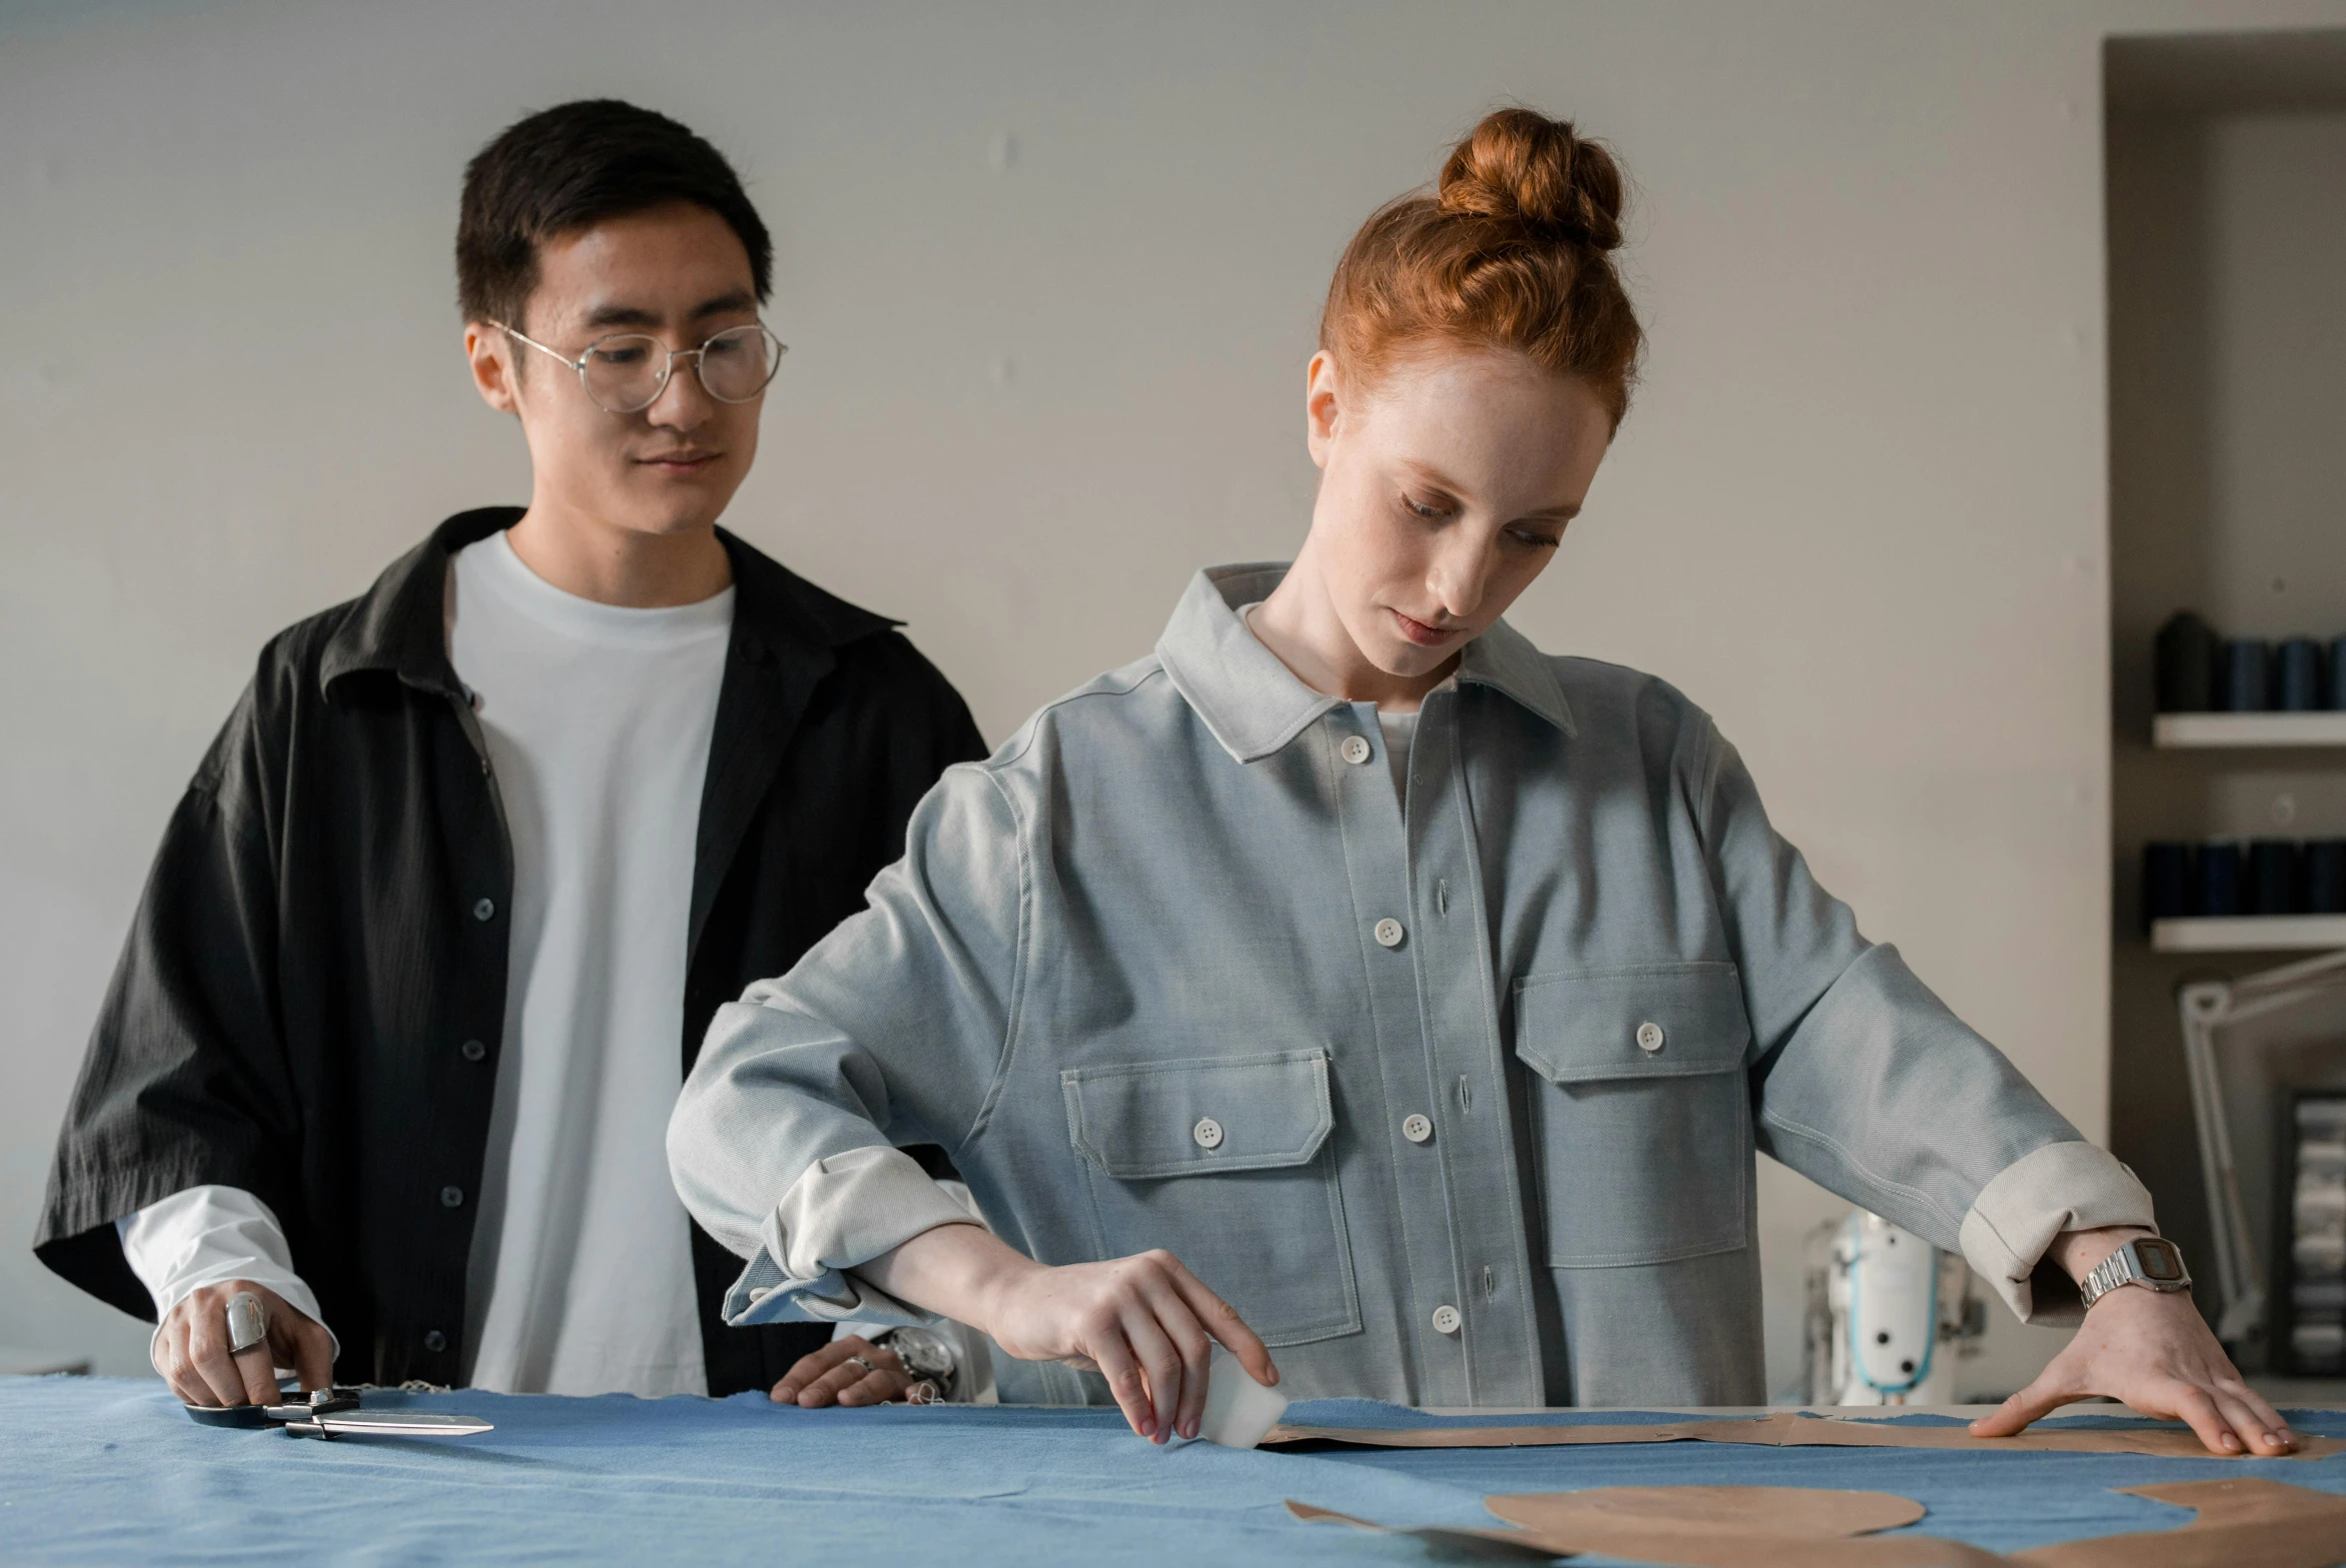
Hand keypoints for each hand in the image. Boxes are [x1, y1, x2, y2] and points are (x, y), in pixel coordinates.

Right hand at [154, 1280, 332, 1407]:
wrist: (235, 1300)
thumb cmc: (272, 1322)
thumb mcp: (303, 1334)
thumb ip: (317, 1367)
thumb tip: (321, 1404)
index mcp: (246, 1296)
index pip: (247, 1343)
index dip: (258, 1383)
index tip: (271, 1406)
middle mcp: (206, 1303)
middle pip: (208, 1356)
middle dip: (231, 1393)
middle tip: (250, 1409)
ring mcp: (178, 1320)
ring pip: (184, 1370)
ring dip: (210, 1399)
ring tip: (233, 1404)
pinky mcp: (162, 1340)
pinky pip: (170, 1378)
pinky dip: (193, 1396)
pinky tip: (214, 1396)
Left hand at [770, 1335, 928, 1407]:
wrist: (900, 1393)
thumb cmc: (855, 1392)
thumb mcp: (832, 1386)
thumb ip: (809, 1391)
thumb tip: (776, 1402)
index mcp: (847, 1350)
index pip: (819, 1361)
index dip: (798, 1379)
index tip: (780, 1399)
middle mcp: (872, 1356)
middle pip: (846, 1369)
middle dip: (824, 1385)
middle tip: (806, 1403)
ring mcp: (897, 1373)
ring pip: (878, 1378)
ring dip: (862, 1390)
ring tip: (846, 1401)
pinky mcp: (918, 1389)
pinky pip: (921, 1389)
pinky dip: (917, 1393)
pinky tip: (910, 1400)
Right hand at [975, 1248, 1276, 1444]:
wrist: (1019, 1300)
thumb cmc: (1082, 1317)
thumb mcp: (1132, 1319)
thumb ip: (1164, 1341)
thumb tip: (1201, 1394)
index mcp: (1167, 1270)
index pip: (1220, 1314)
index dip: (1250, 1349)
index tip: (1269, 1381)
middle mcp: (1150, 1274)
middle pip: (1195, 1348)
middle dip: (1198, 1397)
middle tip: (1189, 1429)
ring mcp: (1121, 1293)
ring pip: (1165, 1365)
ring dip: (1167, 1408)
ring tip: (1162, 1433)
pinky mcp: (1093, 1319)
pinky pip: (1127, 1376)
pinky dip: (1139, 1408)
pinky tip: (1141, 1426)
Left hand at [1970, 1238, 2292, 1456]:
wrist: (2136, 1285)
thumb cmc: (2097, 1338)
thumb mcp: (2061, 1371)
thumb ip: (2023, 1406)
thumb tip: (1979, 1431)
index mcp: (2147, 1375)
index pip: (2181, 1398)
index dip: (2202, 1418)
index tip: (2223, 1443)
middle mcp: (2183, 1373)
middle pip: (2219, 1404)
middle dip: (2244, 1429)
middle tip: (2264, 1453)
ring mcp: (2208, 1371)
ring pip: (2242, 1400)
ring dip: (2265, 1425)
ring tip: (2284, 1450)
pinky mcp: (2224, 1372)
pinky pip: (2252, 1397)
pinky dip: (2272, 1416)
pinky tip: (2288, 1440)